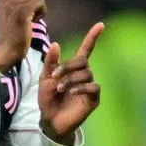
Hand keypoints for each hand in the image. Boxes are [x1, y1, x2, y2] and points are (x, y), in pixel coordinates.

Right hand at [0, 0, 48, 72]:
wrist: (6, 49)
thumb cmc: (13, 31)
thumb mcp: (15, 10)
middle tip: (33, 4)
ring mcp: (14, 2)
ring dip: (42, 3)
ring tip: (33, 15)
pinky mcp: (22, 10)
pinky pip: (41, 1)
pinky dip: (42, 12)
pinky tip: (33, 21)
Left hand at [38, 21, 103, 143]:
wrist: (50, 120)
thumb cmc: (48, 99)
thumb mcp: (45, 78)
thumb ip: (50, 62)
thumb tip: (56, 44)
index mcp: (73, 68)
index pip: (86, 49)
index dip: (92, 37)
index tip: (100, 25)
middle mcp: (84, 75)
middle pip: (83, 61)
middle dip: (68, 66)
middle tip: (55, 76)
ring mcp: (89, 86)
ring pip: (86, 74)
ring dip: (71, 79)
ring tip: (60, 89)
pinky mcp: (93, 98)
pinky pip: (93, 87)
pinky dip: (81, 87)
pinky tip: (72, 92)